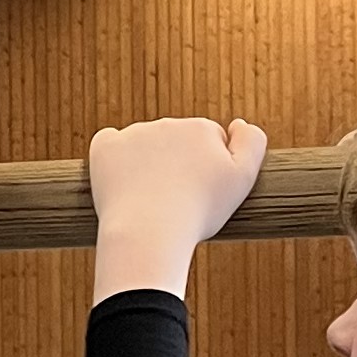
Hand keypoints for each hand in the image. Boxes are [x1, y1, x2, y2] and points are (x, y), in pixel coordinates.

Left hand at [88, 118, 268, 301]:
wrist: (148, 233)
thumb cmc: (198, 214)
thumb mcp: (243, 181)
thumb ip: (252, 144)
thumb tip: (237, 123)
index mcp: (201, 128)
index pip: (209, 143)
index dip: (209, 171)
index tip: (203, 195)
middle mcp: (167, 123)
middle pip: (176, 143)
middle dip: (178, 165)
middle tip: (177, 201)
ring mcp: (133, 134)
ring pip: (144, 146)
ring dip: (148, 165)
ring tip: (150, 201)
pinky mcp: (104, 147)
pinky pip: (109, 144)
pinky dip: (114, 161)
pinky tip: (122, 183)